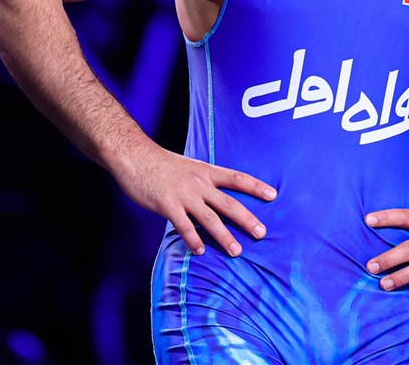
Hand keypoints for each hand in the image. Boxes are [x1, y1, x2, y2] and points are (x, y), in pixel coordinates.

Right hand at [112, 143, 275, 256]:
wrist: (135, 156)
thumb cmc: (161, 163)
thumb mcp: (189, 166)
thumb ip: (203, 180)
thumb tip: (215, 194)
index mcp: (207, 171)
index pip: (238, 178)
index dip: (256, 187)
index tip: (273, 195)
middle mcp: (200, 183)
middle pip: (230, 203)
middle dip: (248, 220)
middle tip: (262, 233)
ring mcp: (184, 195)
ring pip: (210, 219)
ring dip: (224, 237)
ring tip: (236, 251)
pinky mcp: (167, 205)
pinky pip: (184, 227)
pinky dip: (193, 240)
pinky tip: (200, 251)